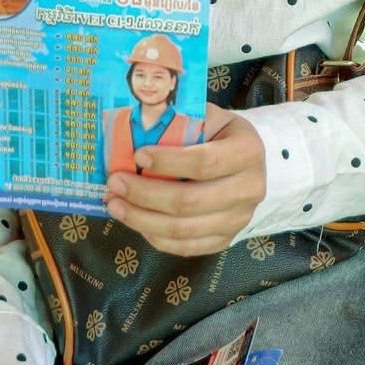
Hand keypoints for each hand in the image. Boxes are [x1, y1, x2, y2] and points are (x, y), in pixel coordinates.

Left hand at [105, 106, 264, 255]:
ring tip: (116, 205)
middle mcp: (250, 189)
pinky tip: (136, 221)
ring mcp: (239, 219)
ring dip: (141, 219)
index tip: (137, 156)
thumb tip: (137, 124)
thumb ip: (178, 120)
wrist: (246, 162)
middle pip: (189, 202)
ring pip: (182, 230)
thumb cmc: (219, 135)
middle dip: (144, 195)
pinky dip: (155, 236)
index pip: (204, 162)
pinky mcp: (225, 239)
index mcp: (247, 151)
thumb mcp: (206, 117)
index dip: (167, 162)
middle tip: (114, 184)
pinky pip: (185, 247)